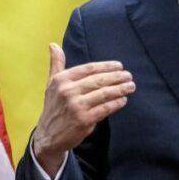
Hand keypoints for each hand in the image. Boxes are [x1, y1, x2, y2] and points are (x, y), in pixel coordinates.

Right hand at [32, 43, 134, 176]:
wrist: (48, 135)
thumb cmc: (53, 106)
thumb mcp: (51, 84)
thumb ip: (56, 64)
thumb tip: (53, 44)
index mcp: (61, 80)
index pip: (88, 69)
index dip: (105, 66)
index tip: (119, 66)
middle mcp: (68, 91)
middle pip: (98, 80)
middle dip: (116, 77)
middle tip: (129, 76)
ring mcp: (76, 106)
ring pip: (103, 94)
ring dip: (120, 89)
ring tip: (131, 86)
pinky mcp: (84, 120)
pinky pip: (104, 108)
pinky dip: (116, 104)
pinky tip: (123, 100)